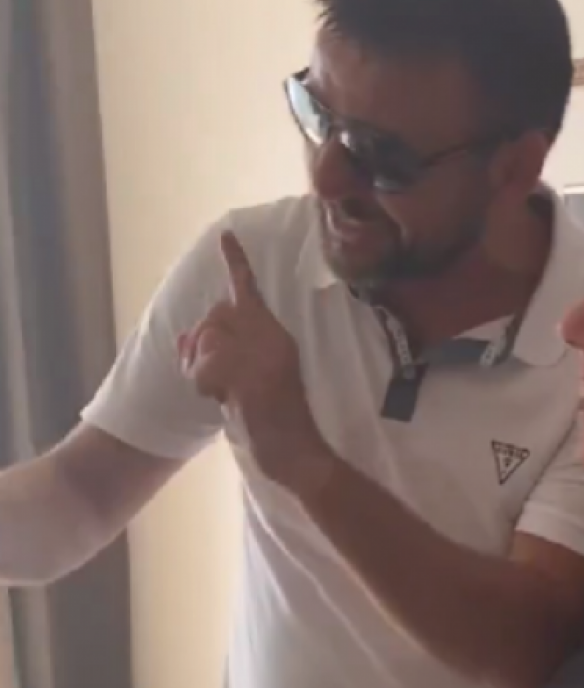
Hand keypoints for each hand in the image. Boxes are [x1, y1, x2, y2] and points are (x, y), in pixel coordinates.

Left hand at [179, 232, 326, 475]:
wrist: (296, 451)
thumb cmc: (275, 420)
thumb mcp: (248, 380)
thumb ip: (221, 356)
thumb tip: (183, 338)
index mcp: (275, 335)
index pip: (248, 291)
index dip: (235, 263)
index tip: (225, 236)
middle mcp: (269, 336)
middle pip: (214, 317)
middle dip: (203, 344)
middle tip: (216, 378)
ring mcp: (259, 353)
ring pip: (206, 340)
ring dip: (202, 368)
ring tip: (223, 392)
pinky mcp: (246, 372)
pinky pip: (204, 366)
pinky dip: (203, 384)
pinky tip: (222, 399)